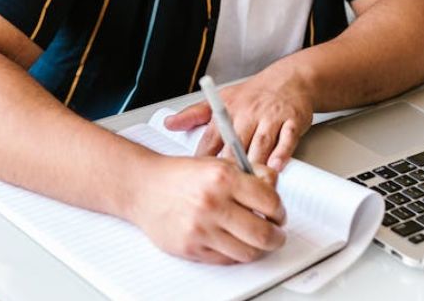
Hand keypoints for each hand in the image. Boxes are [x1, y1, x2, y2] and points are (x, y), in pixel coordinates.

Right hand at [125, 154, 286, 263]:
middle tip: (276, 234)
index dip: (280, 212)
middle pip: (264, 234)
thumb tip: (274, 191)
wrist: (144, 187)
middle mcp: (212, 202)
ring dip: (257, 249)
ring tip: (255, 240)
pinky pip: (226, 260)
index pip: (271, 202)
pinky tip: (232, 243)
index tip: (278, 215)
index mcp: (223, 177)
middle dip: (276, 237)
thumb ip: (251, 174)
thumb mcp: (218, 163)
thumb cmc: (181, 175)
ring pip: (248, 252)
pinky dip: (234, 254)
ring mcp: (201, 228)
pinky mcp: (191, 247)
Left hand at [164, 58, 314, 171]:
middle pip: (235, 145)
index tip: (200, 180)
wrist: (290, 79)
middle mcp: (248, 114)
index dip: (204, 162)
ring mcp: (271, 118)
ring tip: (248, 185)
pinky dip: (282, 153)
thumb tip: (169, 123)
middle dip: (229, 168)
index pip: (211, 140)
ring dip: (254, 164)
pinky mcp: (292, 121)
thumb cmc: (254, 94)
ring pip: (260, 144)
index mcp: (228, 112)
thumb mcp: (222, 99)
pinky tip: (276, 166)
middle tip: (224, 190)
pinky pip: (287, 139)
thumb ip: (194, 114)